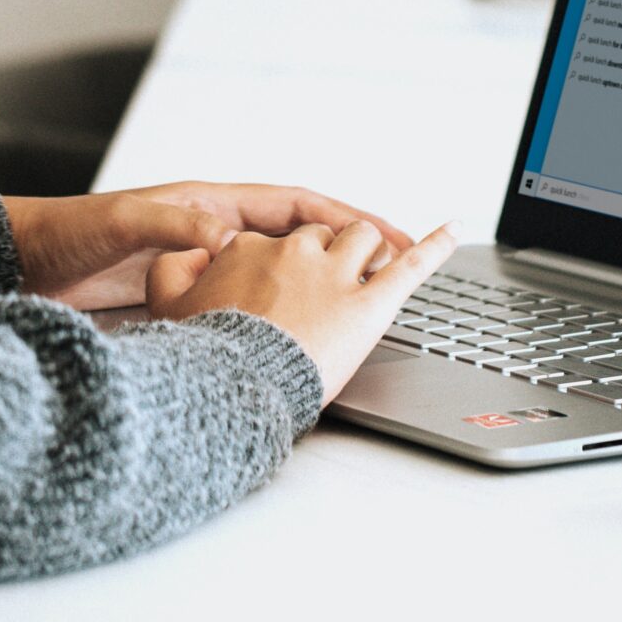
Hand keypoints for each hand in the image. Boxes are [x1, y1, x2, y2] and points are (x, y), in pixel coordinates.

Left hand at [2, 182, 413, 309]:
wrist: (25, 262)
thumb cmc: (70, 233)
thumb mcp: (124, 224)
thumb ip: (174, 226)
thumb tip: (225, 237)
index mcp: (213, 205)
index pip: (298, 205)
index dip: (346, 218)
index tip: (389, 234)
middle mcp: (217, 230)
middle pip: (302, 237)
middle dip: (351, 250)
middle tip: (400, 270)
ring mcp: (207, 263)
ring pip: (283, 271)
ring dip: (324, 283)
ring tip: (367, 304)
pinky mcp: (190, 296)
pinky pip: (253, 298)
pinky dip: (285, 310)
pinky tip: (302, 333)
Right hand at [146, 219, 459, 405]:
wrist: (230, 390)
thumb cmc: (202, 354)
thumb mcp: (167, 302)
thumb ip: (175, 269)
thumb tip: (194, 253)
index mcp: (251, 248)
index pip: (276, 243)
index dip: (281, 267)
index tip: (276, 291)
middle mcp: (296, 253)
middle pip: (324, 237)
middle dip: (329, 256)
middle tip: (325, 291)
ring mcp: (335, 275)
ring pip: (363, 239)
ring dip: (367, 252)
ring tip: (368, 272)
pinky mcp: (369, 305)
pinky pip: (410, 266)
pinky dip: (436, 245)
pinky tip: (454, 230)